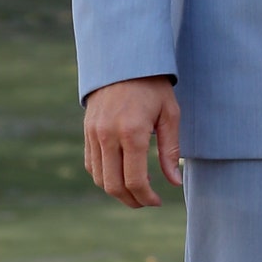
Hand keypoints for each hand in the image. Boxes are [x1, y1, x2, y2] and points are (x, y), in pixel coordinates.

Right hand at [83, 77, 181, 207]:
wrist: (123, 60)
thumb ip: (170, 150)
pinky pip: (91, 164)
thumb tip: (174, 182)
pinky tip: (121, 174)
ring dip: (117, 190)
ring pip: (99, 178)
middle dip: (132, 200)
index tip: (158, 201)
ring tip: (136, 189)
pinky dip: (104, 176)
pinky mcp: (87, 131)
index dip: (147, 197)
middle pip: (114, 185)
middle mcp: (108, 135)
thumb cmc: (153, 86)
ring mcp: (93, 134)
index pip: (135, 180)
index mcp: (132, 132)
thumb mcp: (169, 114)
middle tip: (147, 201)